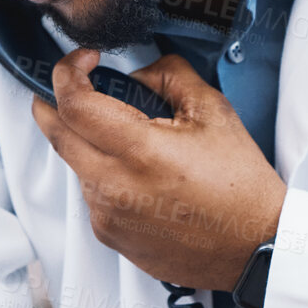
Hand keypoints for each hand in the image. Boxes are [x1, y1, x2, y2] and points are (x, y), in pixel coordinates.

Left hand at [33, 48, 286, 290]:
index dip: (68, 72)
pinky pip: (91, 194)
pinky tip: (137, 173)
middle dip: (53, 102)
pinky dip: (101, 174)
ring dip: (84, 141)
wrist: (254, 247)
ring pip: (74, 164)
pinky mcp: (110, 236)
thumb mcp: (213, 112)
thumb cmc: (241, 184)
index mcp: (139, 151)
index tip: (85, 60)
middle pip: (56, 134)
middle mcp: (114, 187)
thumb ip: (170, 76)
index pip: (73, 105)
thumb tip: (138, 73)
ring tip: (123, 135)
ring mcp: (108, 216)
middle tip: (71, 84)